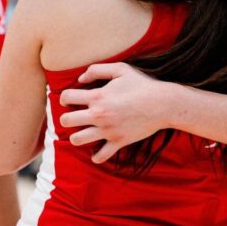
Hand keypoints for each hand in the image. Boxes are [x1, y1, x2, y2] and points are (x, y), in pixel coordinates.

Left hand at [59, 63, 176, 162]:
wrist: (162, 104)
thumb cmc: (141, 84)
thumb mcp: (120, 69)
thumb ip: (97, 70)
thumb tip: (80, 78)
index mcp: (97, 97)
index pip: (67, 97)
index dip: (64, 97)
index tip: (69, 98)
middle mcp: (99, 115)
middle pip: (67, 120)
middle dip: (67, 117)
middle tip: (74, 115)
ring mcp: (107, 131)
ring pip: (78, 140)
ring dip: (77, 135)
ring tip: (83, 130)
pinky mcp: (118, 142)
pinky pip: (100, 156)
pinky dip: (96, 155)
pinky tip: (97, 148)